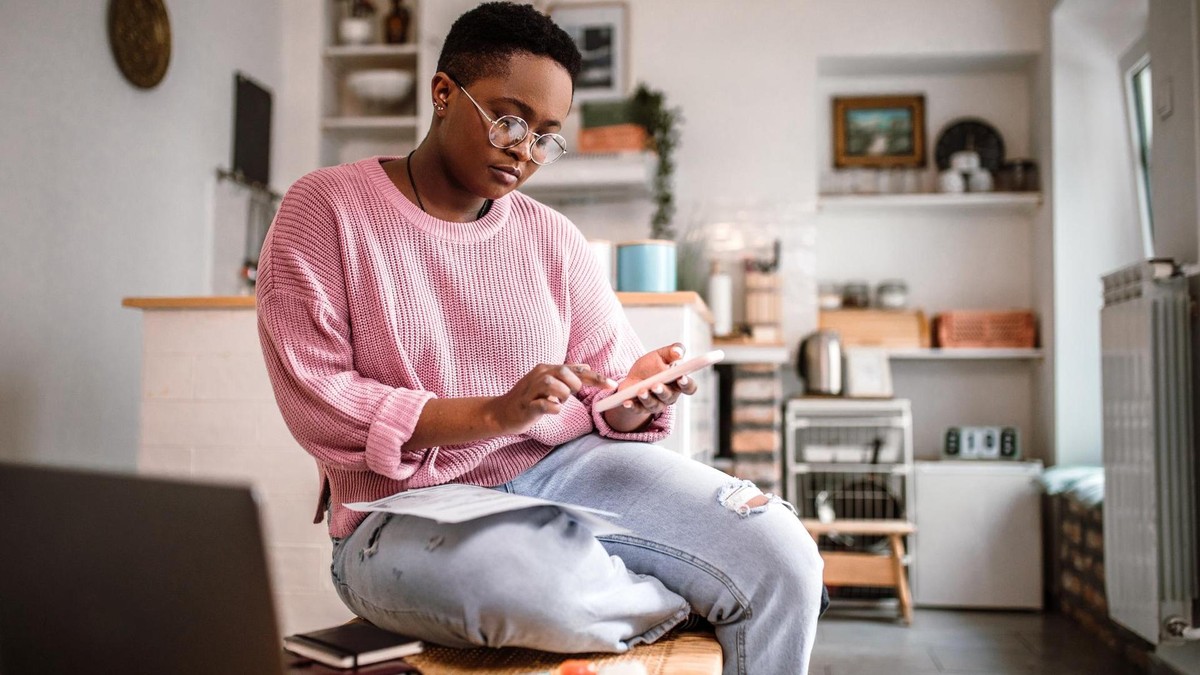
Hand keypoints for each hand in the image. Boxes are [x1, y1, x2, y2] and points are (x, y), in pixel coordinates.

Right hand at [487, 363, 615, 434]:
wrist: (502, 412)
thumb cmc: (528, 398)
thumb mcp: (548, 383)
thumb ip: (567, 375)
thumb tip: (586, 366)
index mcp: (546, 369)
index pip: (575, 370)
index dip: (595, 377)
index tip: (612, 385)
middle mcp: (539, 375)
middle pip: (564, 372)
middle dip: (574, 385)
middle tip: (570, 395)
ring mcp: (531, 391)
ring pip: (553, 386)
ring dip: (562, 396)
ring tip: (558, 402)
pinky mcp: (526, 406)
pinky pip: (543, 405)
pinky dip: (552, 408)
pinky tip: (553, 410)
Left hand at [603, 343, 698, 430]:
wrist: (634, 377)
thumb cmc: (652, 366)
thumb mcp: (662, 355)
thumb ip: (673, 350)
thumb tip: (678, 352)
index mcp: (678, 383)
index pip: (689, 387)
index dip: (687, 384)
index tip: (682, 377)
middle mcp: (669, 396)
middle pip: (669, 397)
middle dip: (662, 391)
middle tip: (656, 385)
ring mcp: (655, 404)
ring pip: (654, 404)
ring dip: (647, 398)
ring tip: (641, 391)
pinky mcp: (641, 408)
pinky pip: (638, 409)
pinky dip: (632, 406)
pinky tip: (627, 402)